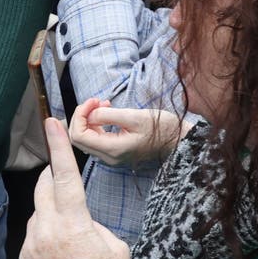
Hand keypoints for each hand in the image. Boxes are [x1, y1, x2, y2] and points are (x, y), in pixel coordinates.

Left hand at [20, 119, 131, 258]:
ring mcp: (31, 245)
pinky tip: (63, 257)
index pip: (63, 174)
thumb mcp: (115, 247)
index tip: (50, 122)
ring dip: (53, 212)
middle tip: (61, 172)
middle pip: (44, 187)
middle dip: (52, 176)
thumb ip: (92, 223)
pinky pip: (34, 234)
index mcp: (73, 222)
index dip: (58, 146)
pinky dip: (47, 234)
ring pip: (39, 212)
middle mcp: (46, 229)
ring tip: (74, 239)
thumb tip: (78, 218)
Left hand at [69, 98, 187, 164]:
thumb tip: (89, 114)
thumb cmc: (161, 127)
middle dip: (83, 116)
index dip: (80, 115)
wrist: (178, 139)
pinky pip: (97, 138)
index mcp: (113, 150)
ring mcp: (111, 156)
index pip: (79, 136)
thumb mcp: (134, 116)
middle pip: (79, 138)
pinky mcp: (115, 152)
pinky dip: (96, 123)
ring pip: (86, 138)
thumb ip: (108, 116)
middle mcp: (109, 157)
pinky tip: (107, 111)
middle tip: (97, 100)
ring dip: (89, 118)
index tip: (93, 101)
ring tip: (104, 103)